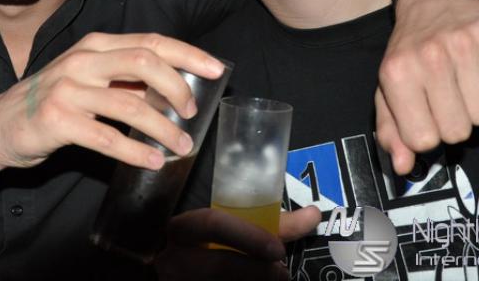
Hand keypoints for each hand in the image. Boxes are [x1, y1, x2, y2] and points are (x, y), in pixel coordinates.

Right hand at [0, 32, 224, 170]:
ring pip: (130, 104)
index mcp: (96, 45)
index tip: (217, 69)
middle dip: (177, 87)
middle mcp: (83, 60)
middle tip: (191, 112)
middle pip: (144, 62)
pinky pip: (106, 138)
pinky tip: (153, 161)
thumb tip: (174, 89)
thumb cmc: (54, 98)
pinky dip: (135, 150)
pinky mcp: (57, 120)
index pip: (151, 42)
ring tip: (182, 146)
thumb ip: (126, 78)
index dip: (188, 54)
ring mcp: (68, 89)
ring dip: (163, 128)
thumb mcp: (89, 76)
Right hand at [155, 206, 320, 280]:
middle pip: (217, 265)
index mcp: (183, 229)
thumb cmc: (217, 247)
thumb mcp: (236, 232)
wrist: (187, 274)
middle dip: (256, 271)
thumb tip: (314, 213)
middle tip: (283, 274)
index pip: (211, 222)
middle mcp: (173, 258)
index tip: (278, 249)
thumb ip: (272, 225)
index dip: (246, 235)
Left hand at [376, 0, 478, 173]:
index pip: (422, 139)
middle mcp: (428, 58)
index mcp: (396, 73)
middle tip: (447, 96)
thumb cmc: (410, 49)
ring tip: (463, 84)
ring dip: (475, 107)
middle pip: (456, 131)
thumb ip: (391, 128)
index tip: (426, 115)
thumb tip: (402, 166)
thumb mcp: (388, 85)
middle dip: (453, 120)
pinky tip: (476, 75)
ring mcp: (462, 46)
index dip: (427, 133)